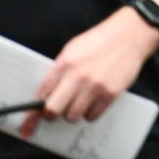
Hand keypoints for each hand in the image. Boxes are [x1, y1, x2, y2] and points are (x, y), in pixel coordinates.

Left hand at [22, 7, 158, 136]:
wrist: (130, 35)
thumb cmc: (100, 41)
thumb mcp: (73, 49)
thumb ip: (60, 70)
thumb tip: (46, 93)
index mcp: (65, 63)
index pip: (42, 93)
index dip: (33, 112)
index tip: (28, 124)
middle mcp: (78, 76)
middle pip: (53, 110)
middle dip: (51, 114)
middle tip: (56, 111)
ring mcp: (94, 86)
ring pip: (73, 116)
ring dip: (73, 112)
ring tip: (80, 101)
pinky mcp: (110, 94)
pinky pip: (92, 116)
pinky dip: (90, 113)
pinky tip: (94, 102)